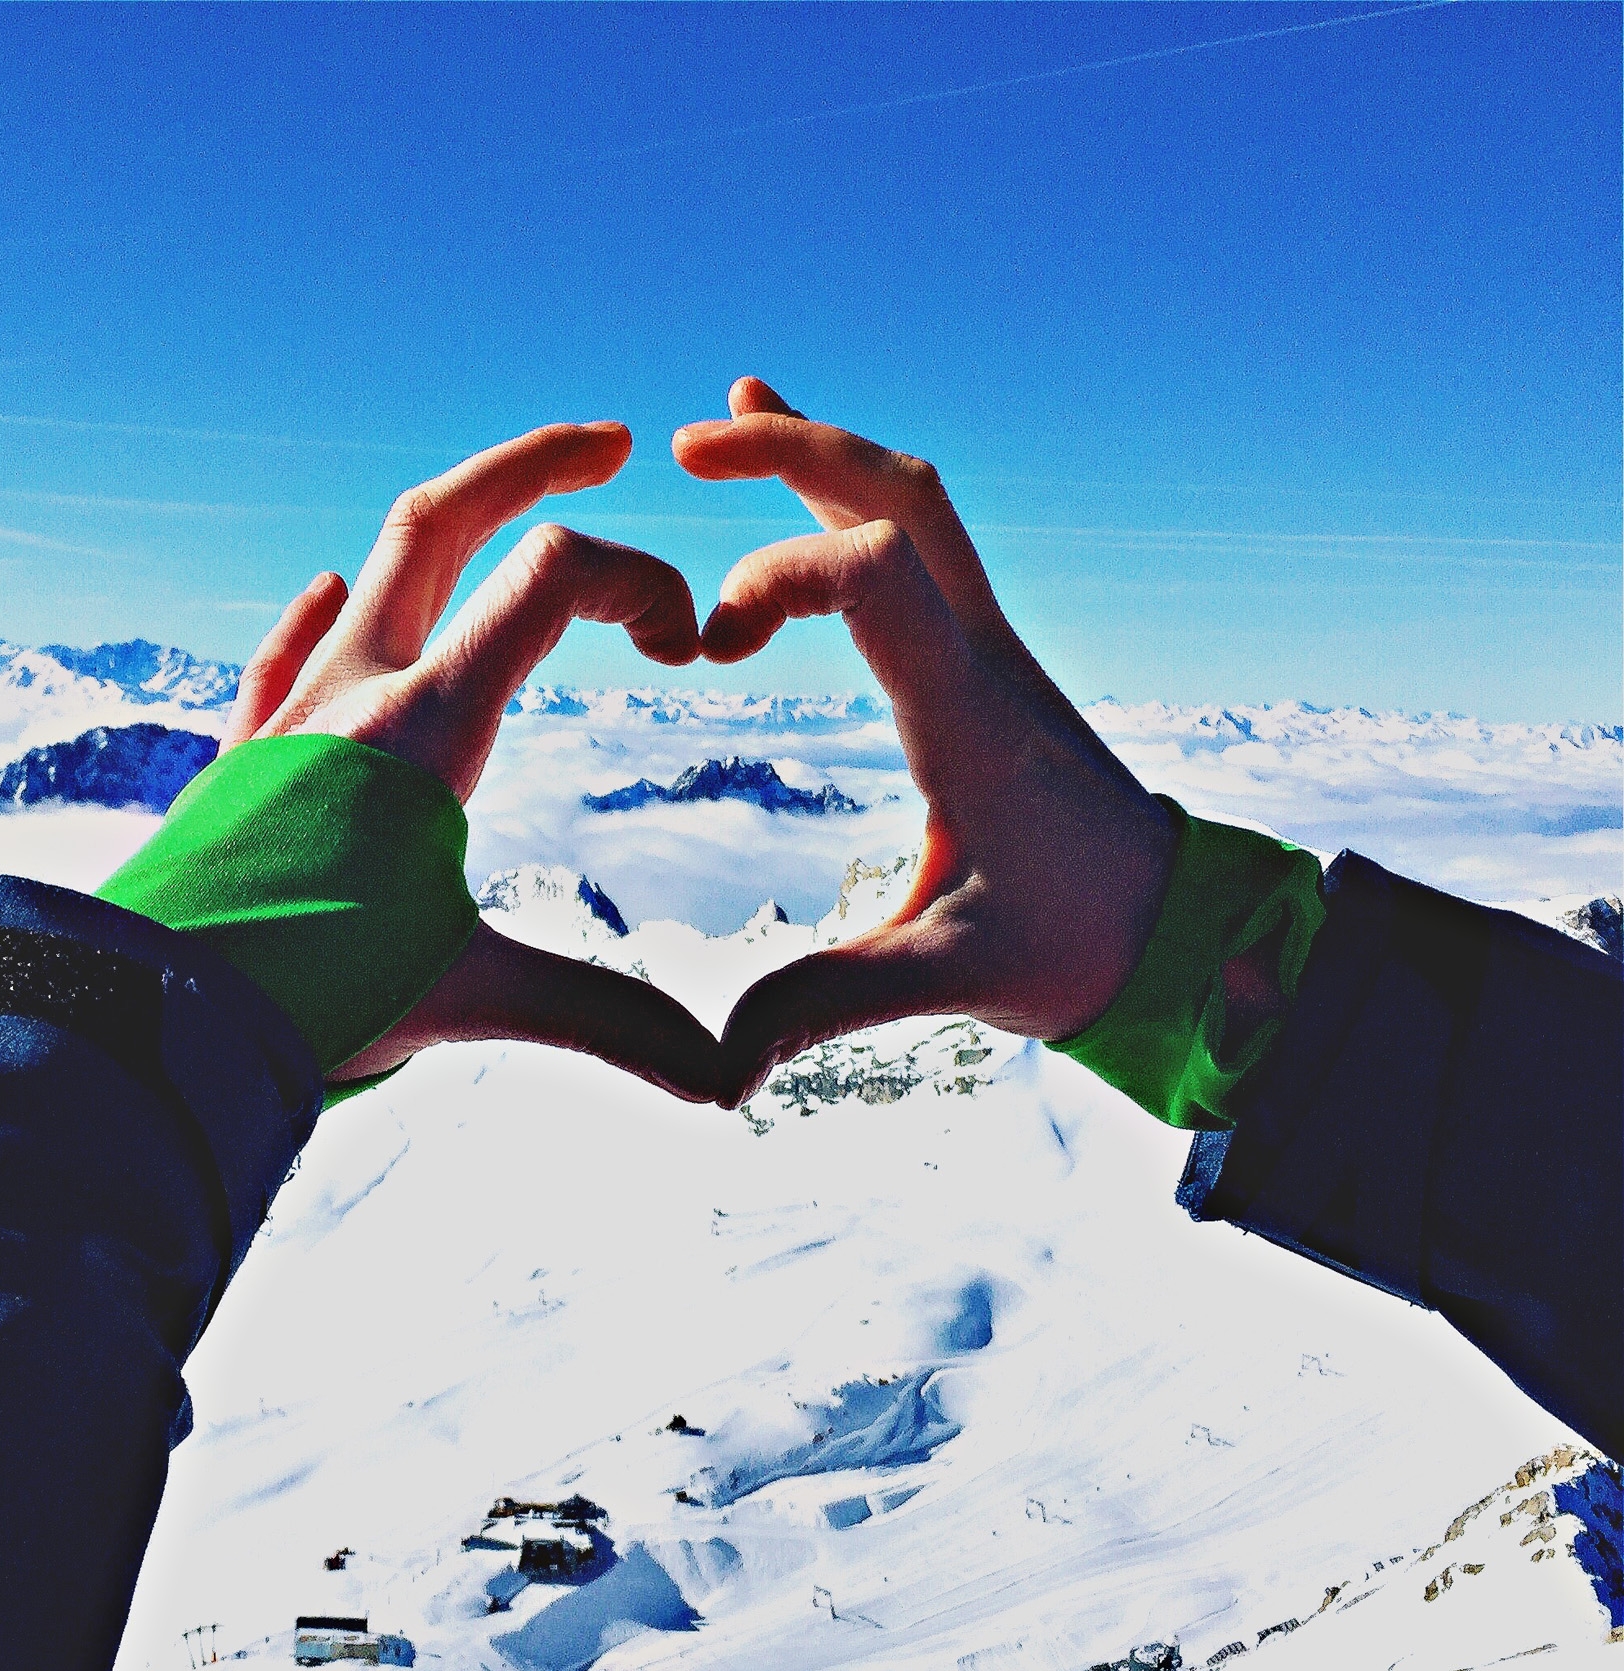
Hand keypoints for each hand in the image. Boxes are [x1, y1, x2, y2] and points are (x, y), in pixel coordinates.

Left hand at [222, 421, 722, 1101]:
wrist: (147, 1008)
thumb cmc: (302, 996)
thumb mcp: (471, 996)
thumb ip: (603, 1020)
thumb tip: (722, 1078)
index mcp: (425, 726)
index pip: (550, 577)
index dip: (637, 583)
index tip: (680, 652)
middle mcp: (352, 692)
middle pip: (446, 521)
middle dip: (535, 466)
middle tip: (613, 444)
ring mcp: (290, 714)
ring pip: (370, 567)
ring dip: (448, 523)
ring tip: (498, 514)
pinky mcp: (244, 758)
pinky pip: (284, 649)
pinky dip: (323, 610)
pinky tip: (329, 594)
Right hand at [673, 379, 1177, 1105]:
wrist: (1169, 929)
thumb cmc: (1067, 944)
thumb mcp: (945, 978)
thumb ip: (828, 1005)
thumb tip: (717, 1063)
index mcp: (967, 715)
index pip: (876, 572)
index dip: (779, 571)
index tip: (715, 646)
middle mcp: (983, 657)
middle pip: (900, 496)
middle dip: (794, 449)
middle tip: (688, 443)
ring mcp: (990, 649)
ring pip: (916, 504)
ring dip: (822, 456)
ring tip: (731, 420)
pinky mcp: (985, 664)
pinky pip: (921, 548)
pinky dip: (852, 505)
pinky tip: (805, 495)